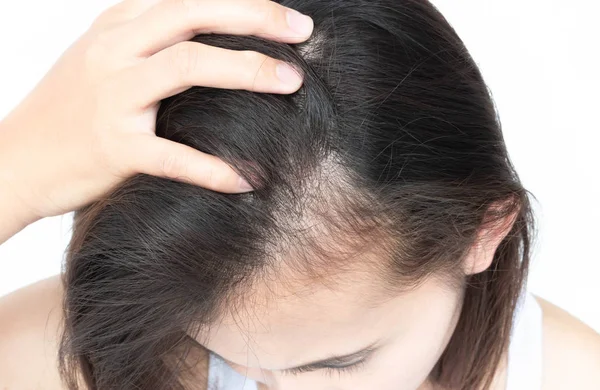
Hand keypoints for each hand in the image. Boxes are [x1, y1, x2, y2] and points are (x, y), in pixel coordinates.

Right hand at [0, 0, 312, 221]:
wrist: (14, 159)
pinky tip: (247, 179)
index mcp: (116, 27)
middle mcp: (113, 51)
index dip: (242, 3)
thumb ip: (149, 42)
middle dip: (253, 19)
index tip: (287, 18)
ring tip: (292, 83)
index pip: (187, 0)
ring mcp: (111, 97)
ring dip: (247, 71)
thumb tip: (214, 41)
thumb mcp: (103, 58)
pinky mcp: (113, 147)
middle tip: (303, 34)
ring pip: (186, 67)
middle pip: (191, 16)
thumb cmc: (68, 111)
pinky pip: (171, 155)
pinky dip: (213, 168)